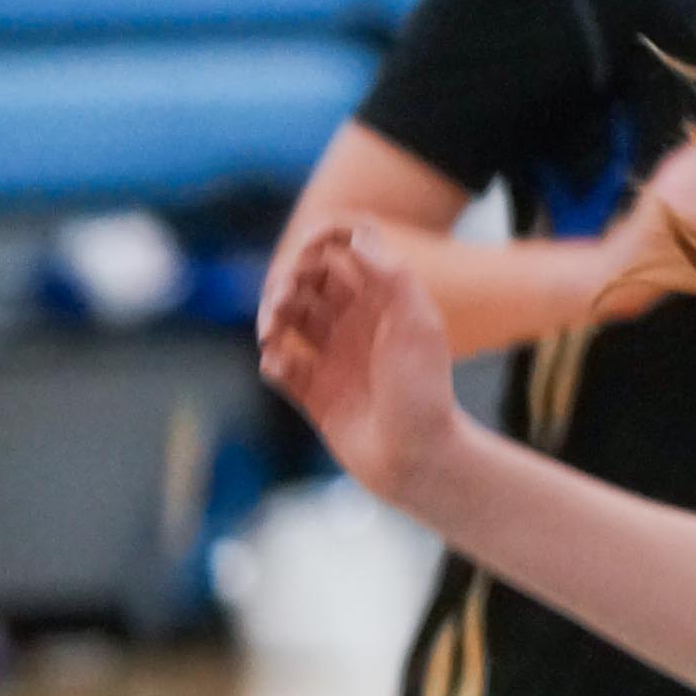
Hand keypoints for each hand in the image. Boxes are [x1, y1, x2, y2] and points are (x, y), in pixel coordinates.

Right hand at [257, 224, 462, 502]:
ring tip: (271, 334)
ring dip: (271, 317)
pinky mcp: (314, 389)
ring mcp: (333, 355)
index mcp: (384, 300)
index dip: (323, 241)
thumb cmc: (423, 391)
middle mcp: (356, 322)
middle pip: (307, 280)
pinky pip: (281, 364)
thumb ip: (392, 277)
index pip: (345, 250)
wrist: (416, 458)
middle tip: (283, 300)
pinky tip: (278, 366)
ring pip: (288, 317)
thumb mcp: (416, 326)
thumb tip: (358, 237)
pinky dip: (273, 359)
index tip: (310, 252)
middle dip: (286, 280)